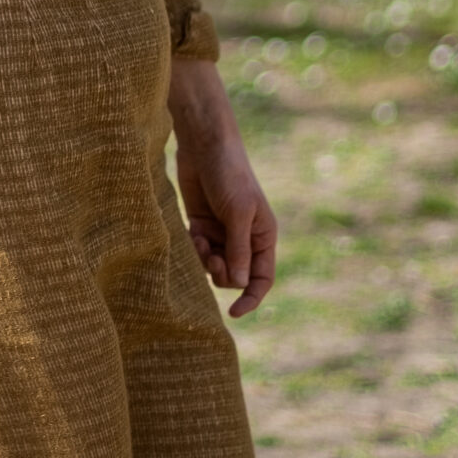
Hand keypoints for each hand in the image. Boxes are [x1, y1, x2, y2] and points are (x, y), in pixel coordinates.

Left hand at [169, 59, 277, 316]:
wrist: (204, 145)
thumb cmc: (229, 174)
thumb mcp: (237, 212)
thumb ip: (238, 248)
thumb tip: (239, 284)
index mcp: (263, 236)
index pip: (262, 278)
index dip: (251, 298)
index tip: (234, 312)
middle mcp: (244, 238)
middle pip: (235, 276)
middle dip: (223, 273)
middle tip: (213, 258)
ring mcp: (222, 233)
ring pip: (215, 267)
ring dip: (207, 261)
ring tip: (201, 242)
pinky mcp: (202, 226)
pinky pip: (199, 253)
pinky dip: (196, 250)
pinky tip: (194, 234)